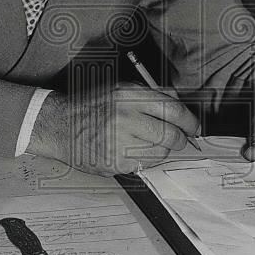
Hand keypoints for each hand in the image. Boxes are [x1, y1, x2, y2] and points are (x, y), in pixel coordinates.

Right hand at [28, 82, 200, 175]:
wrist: (60, 126)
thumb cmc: (91, 107)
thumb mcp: (121, 90)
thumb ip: (152, 96)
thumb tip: (180, 106)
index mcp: (130, 97)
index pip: (174, 111)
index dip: (190, 121)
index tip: (193, 126)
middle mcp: (126, 118)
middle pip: (171, 135)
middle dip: (180, 139)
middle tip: (179, 139)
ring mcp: (120, 143)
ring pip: (161, 153)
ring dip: (162, 150)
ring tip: (147, 142)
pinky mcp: (115, 163)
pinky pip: (145, 165)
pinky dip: (145, 160)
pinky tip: (133, 151)